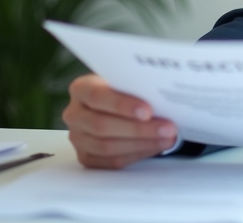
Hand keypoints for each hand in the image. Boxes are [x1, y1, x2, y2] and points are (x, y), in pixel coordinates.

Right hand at [62, 73, 177, 168]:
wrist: (115, 103)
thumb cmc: (124, 89)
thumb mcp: (127, 81)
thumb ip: (136, 87)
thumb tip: (162, 99)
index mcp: (81, 89)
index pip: (97, 96)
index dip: (122, 105)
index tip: (148, 111)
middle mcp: (74, 114)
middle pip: (102, 126)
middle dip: (139, 129)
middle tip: (168, 128)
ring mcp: (78, 138)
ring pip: (107, 146)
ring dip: (142, 143)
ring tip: (167, 138)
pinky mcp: (86, 157)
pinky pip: (111, 161)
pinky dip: (137, 154)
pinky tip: (155, 146)